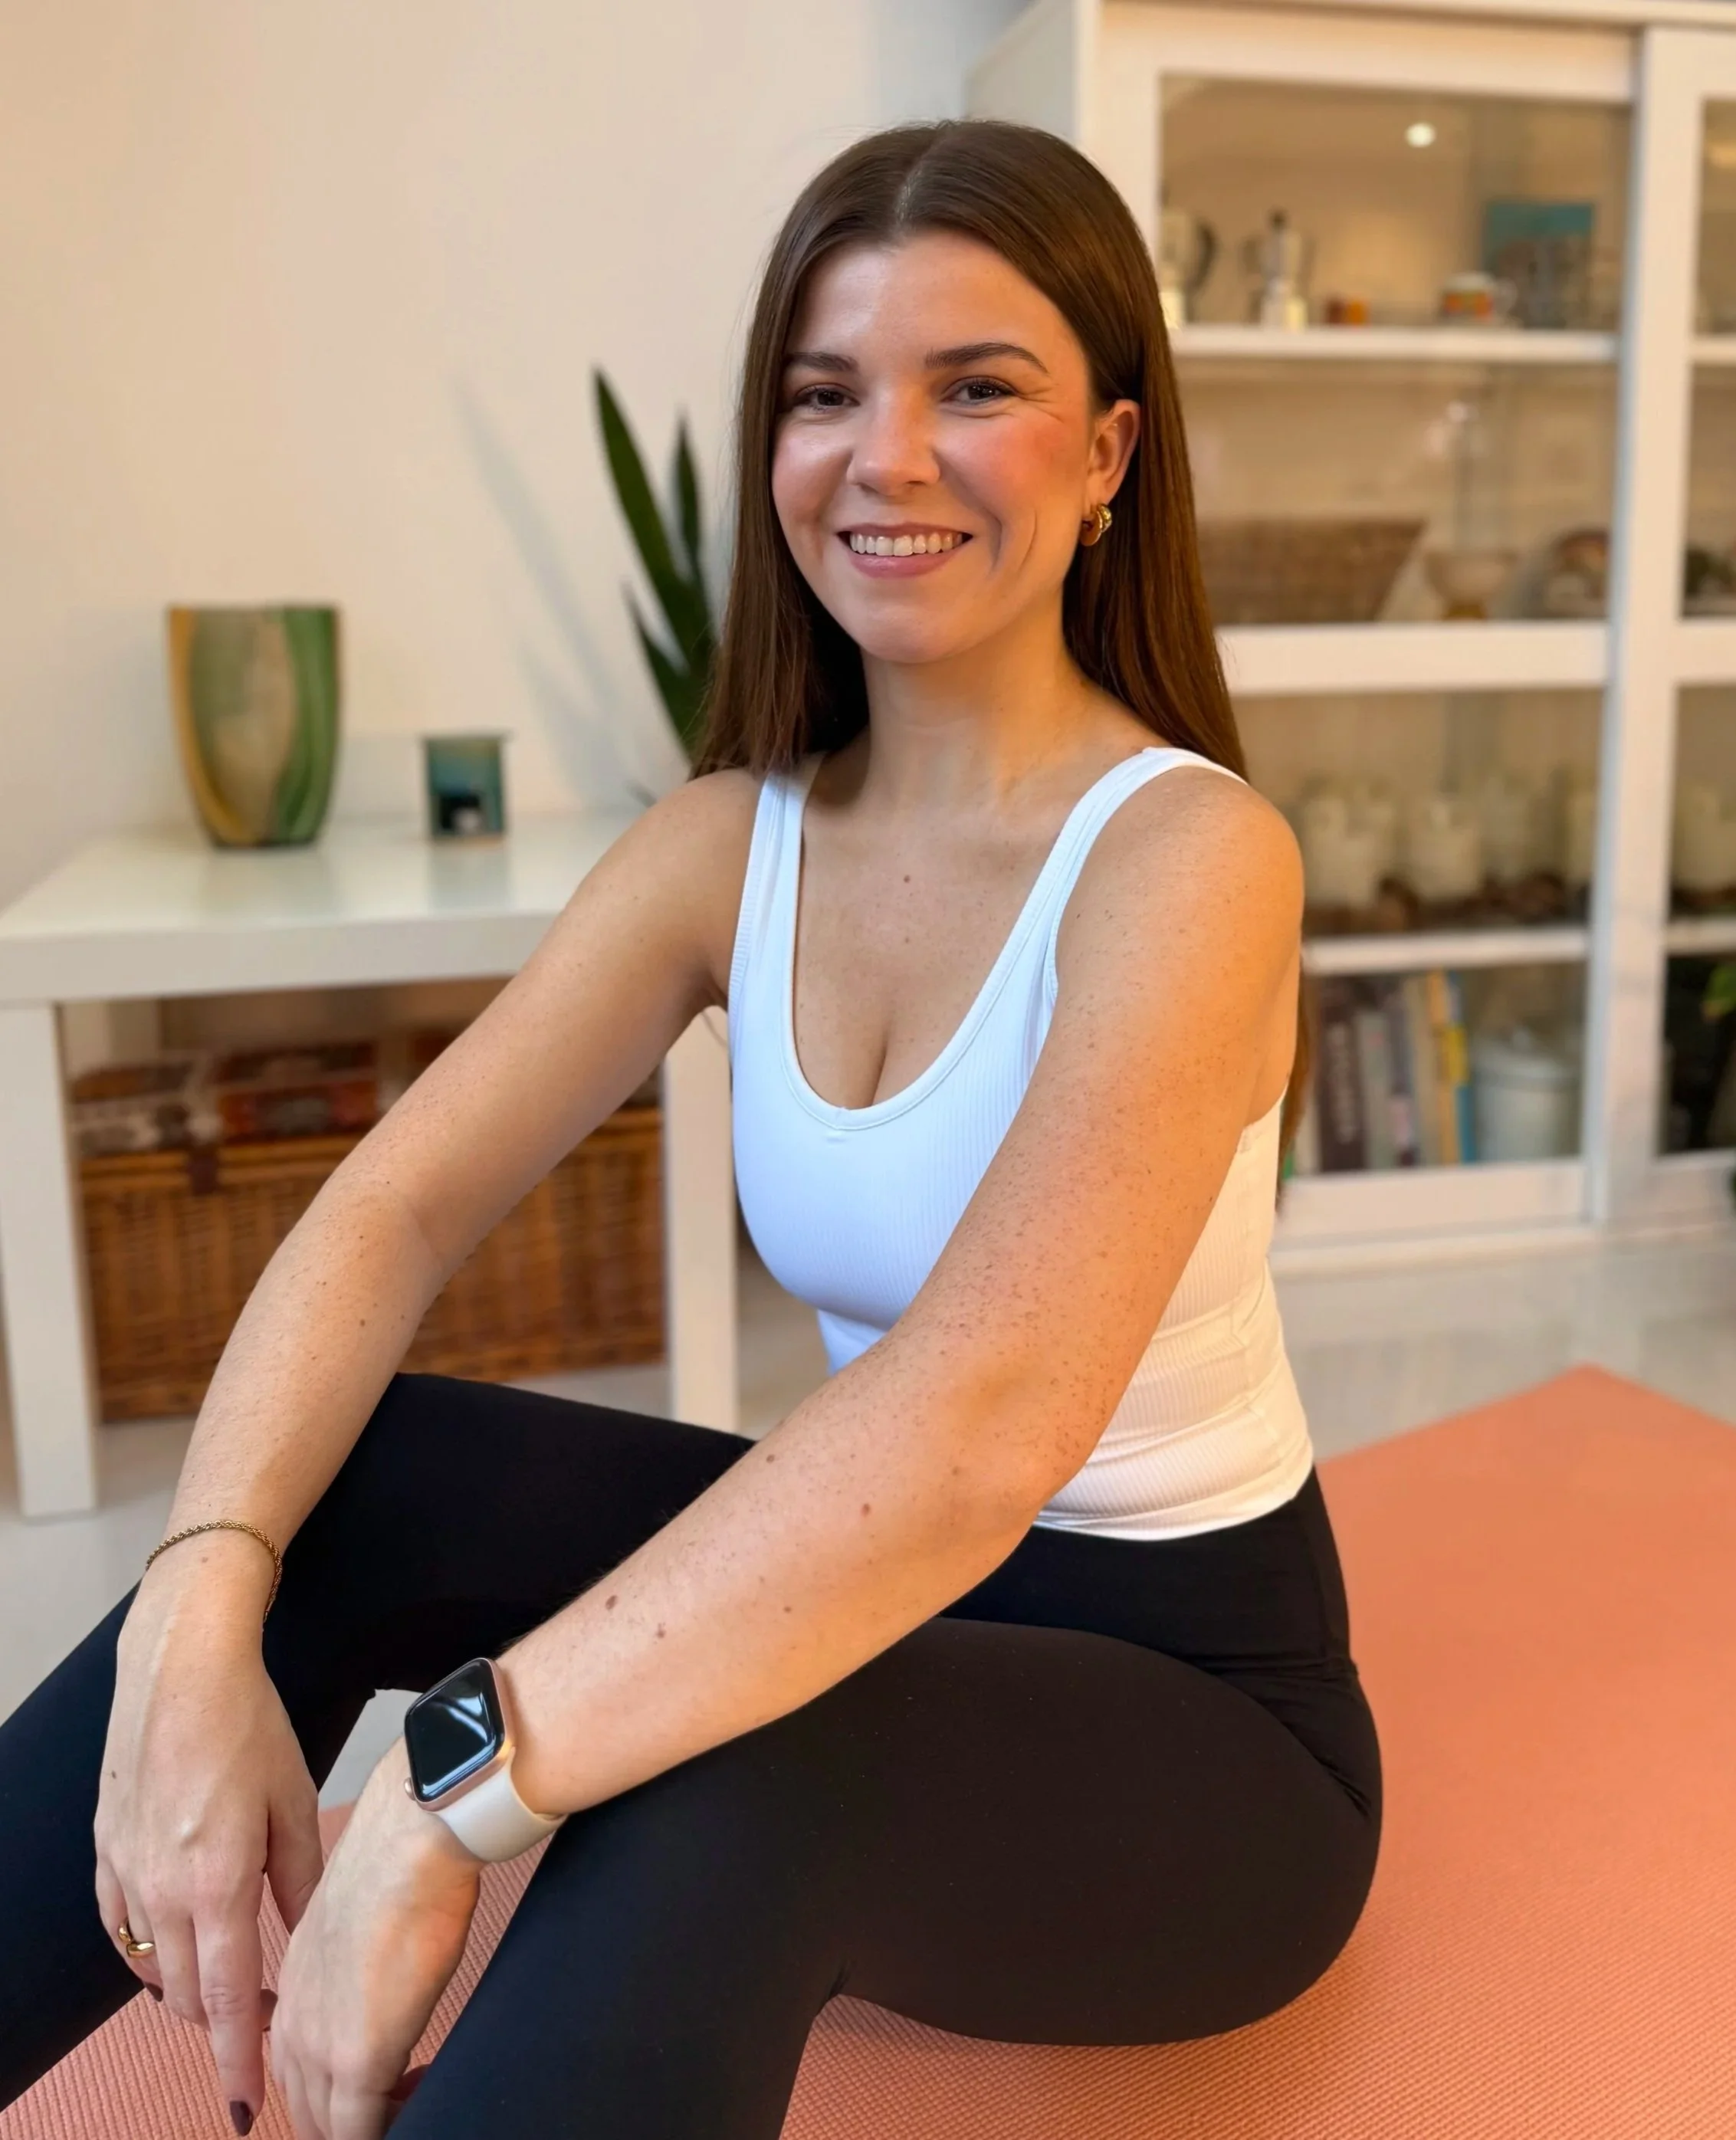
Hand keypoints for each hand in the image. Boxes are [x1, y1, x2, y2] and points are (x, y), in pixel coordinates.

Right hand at [97, 1559, 324, 2135]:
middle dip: (223, 2023)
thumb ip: (300, 1883)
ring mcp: (127, 1873)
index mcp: (219, 1881)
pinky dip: (149, 1952)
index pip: (231, 1999)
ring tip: (233, 1979)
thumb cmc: (250, 1728)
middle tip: (267, 2018)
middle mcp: (164, 1890)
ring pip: (155, 1968)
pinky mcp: (106, 1853)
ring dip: (192, 1987)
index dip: (238, 2059)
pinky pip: (122, 1930)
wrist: (180, 1670)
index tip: (244, 2107)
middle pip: (190, 1996)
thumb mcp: (296, 1804)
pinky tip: (177, 1945)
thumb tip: (310, 1943)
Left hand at [270, 1742, 481, 2138]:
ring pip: (324, 2127)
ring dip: (366, 2126)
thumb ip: (355, 1977)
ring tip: (411, 2102)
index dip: (334, 2093)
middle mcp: (293, 2027)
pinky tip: (417, 2106)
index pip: (297, 2071)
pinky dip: (386, 2130)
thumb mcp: (358, 1932)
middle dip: (345, 2122)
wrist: (407, 1846)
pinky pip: (360, 2131)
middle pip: (306, 2111)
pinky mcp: (358, 2061)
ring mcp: (321, 2048)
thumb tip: (380, 1991)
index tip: (378, 2089)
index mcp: (293, 1993)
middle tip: (396, 2104)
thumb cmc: (396, 1869)